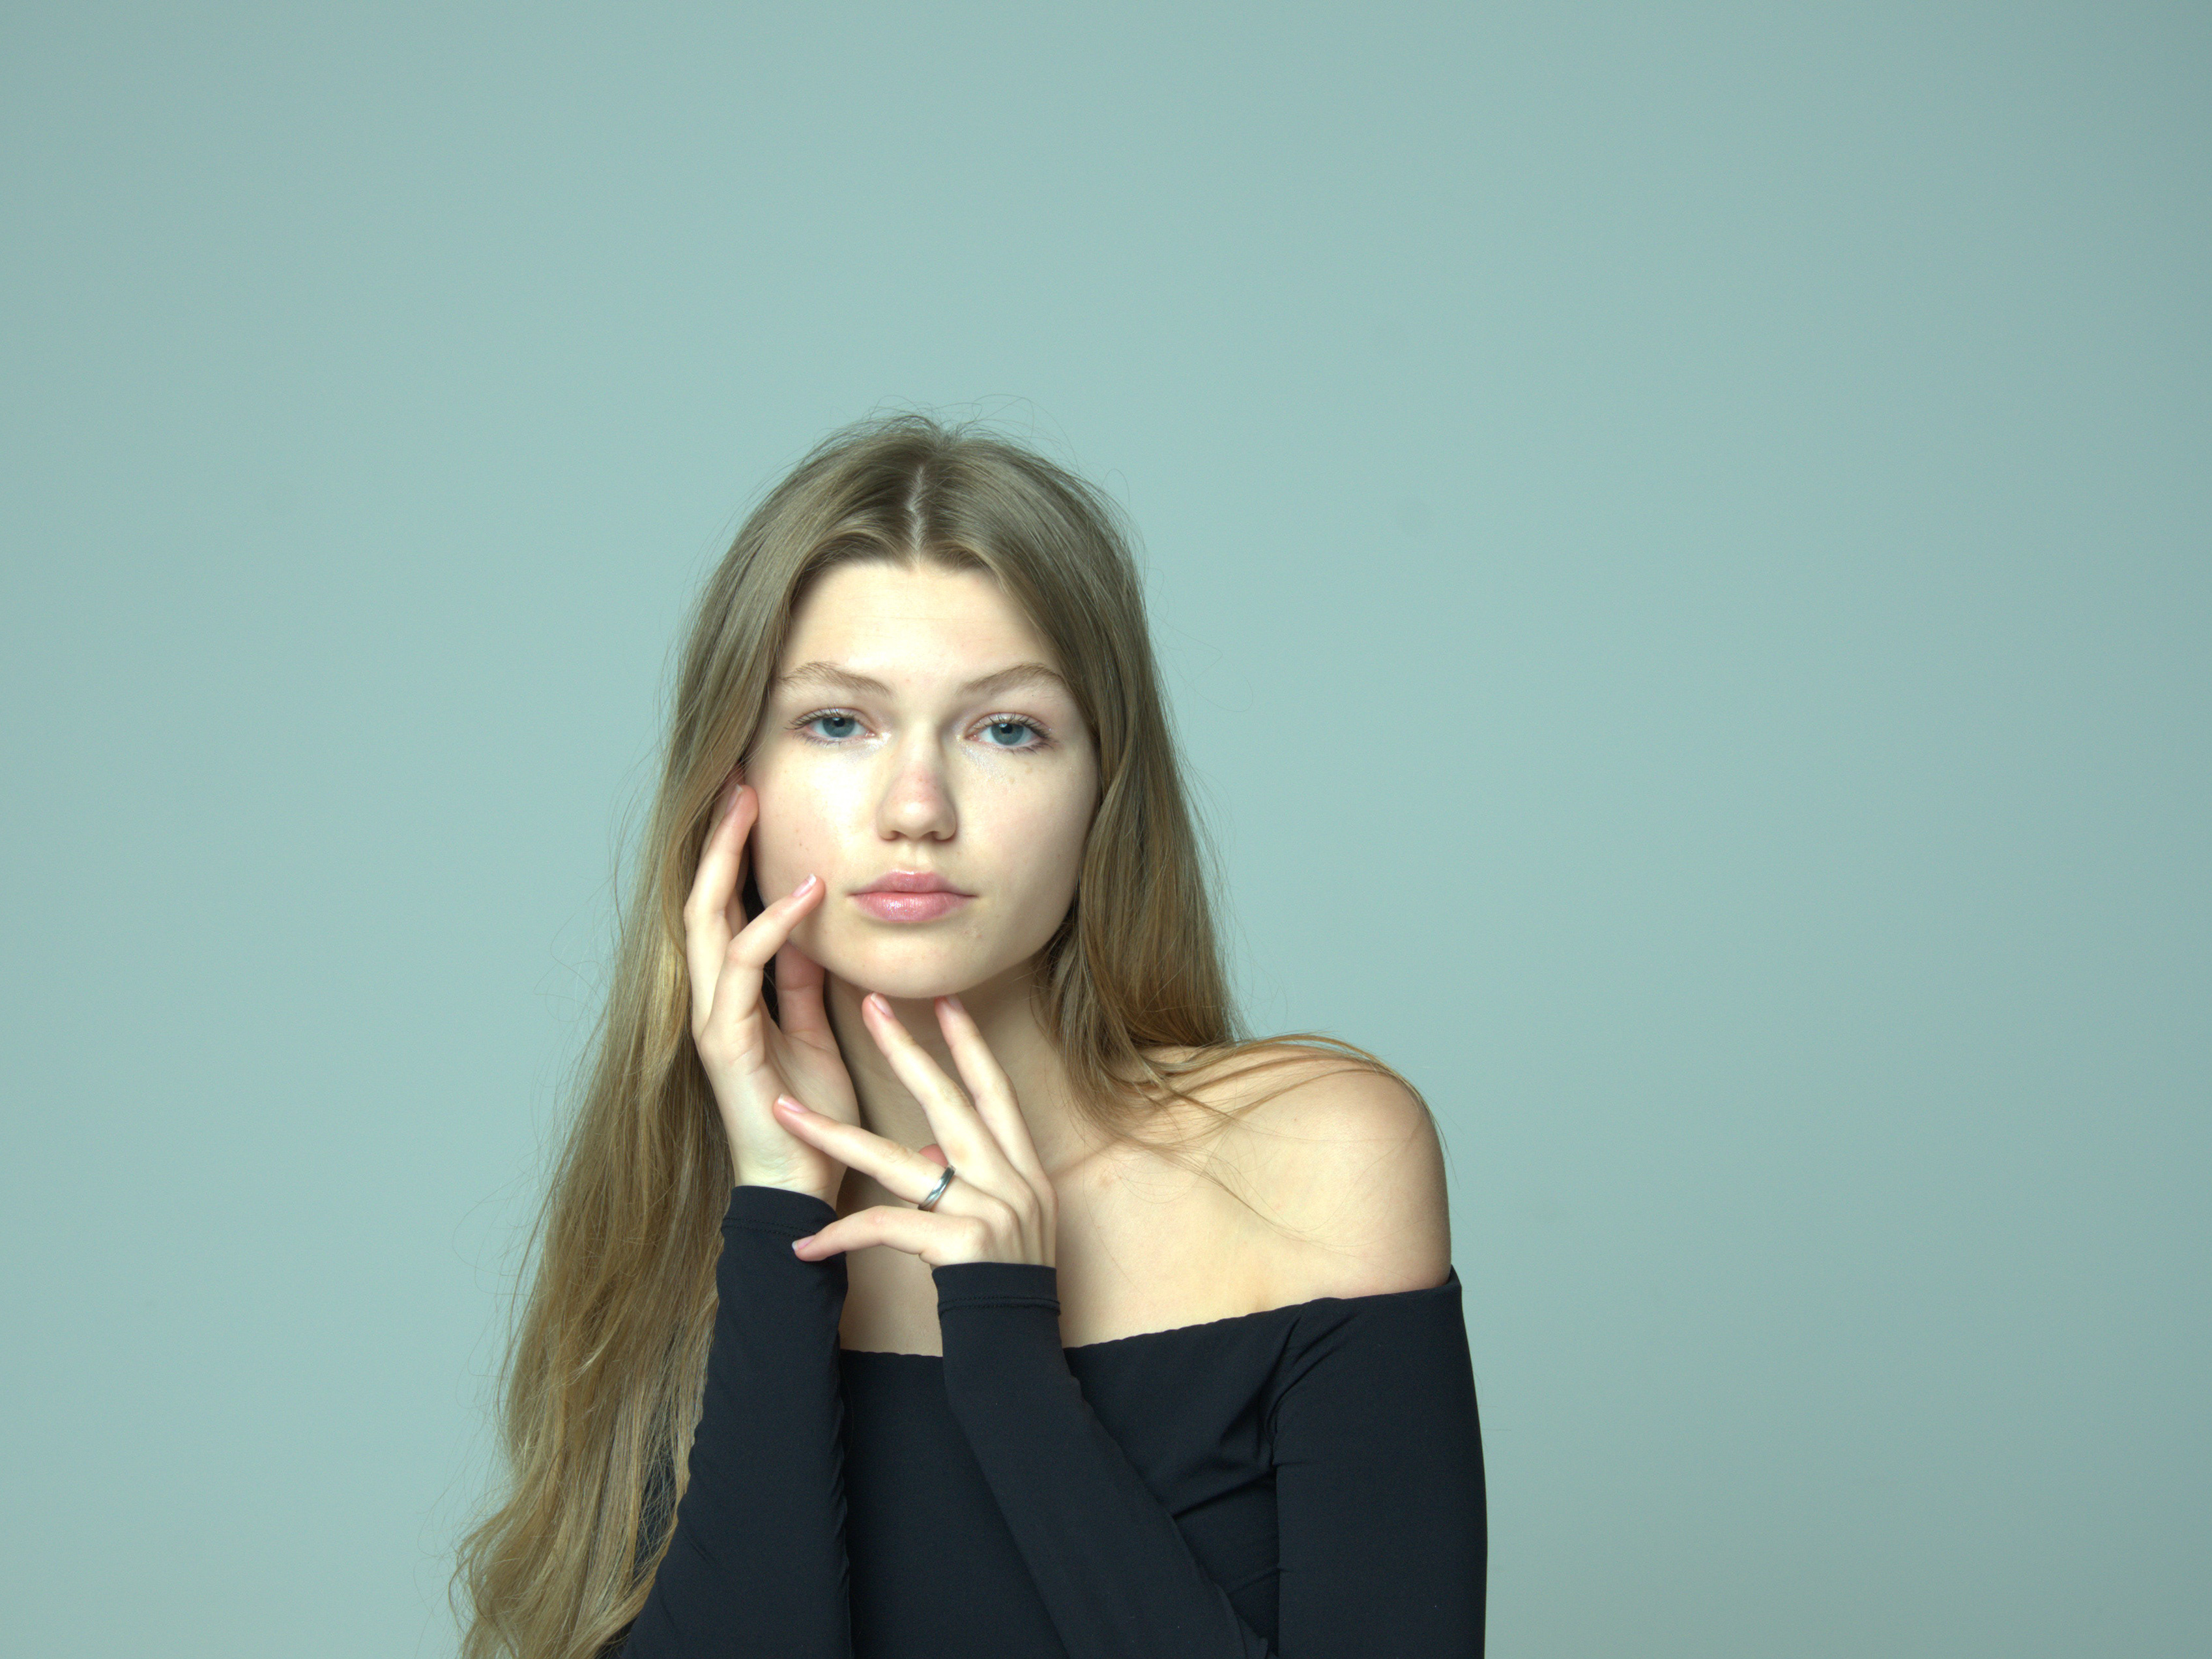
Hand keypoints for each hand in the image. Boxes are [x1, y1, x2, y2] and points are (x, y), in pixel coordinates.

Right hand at [682, 781, 861, 1206]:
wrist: (798, 1185)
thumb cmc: (808, 1116)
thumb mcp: (814, 1031)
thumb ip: (805, 982)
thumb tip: (812, 927)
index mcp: (731, 995)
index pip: (723, 908)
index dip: (732, 854)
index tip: (751, 799)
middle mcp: (710, 1000)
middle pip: (700, 900)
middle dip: (717, 839)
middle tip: (737, 782)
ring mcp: (710, 1018)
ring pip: (706, 921)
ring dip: (727, 861)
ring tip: (749, 808)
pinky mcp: (724, 1040)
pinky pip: (741, 967)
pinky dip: (772, 925)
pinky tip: (804, 894)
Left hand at [776, 993, 1057, 1268]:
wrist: (1020, 1343)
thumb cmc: (1006, 1278)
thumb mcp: (1005, 1217)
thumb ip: (965, 1177)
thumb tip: (924, 1152)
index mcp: (1023, 1165)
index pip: (994, 1089)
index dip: (968, 1043)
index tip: (943, 997)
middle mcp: (1008, 1178)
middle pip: (948, 1101)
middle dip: (905, 1050)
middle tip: (868, 1002)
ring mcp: (986, 1208)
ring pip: (896, 1160)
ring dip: (833, 1135)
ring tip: (784, 1112)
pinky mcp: (959, 1244)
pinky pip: (883, 1228)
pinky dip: (839, 1235)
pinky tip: (803, 1244)